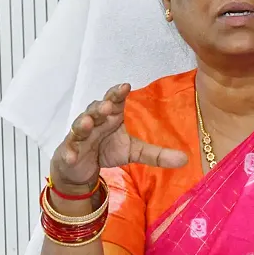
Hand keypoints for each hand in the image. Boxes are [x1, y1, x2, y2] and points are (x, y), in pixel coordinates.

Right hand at [50, 83, 186, 192]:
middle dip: (101, 106)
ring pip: (80, 125)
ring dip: (83, 123)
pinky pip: (68, 150)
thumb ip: (157, 154)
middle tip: (108, 106)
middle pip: (96, 109)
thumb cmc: (106, 150)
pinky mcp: (68, 150)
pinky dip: (69, 152)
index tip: (125, 87)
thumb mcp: (134, 151)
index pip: (115, 100)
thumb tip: (185, 160)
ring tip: (88, 124)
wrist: (80, 167)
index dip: (117, 93)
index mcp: (111, 116)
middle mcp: (95, 121)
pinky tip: (71, 156)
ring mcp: (80, 135)